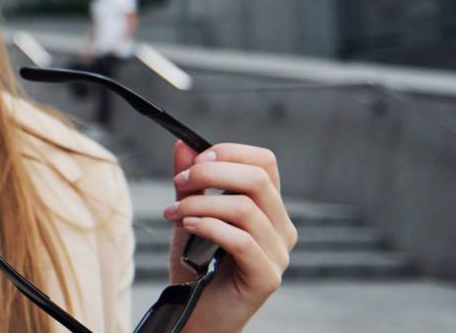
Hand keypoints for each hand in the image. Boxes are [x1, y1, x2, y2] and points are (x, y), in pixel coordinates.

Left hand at [162, 141, 296, 332]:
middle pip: (258, 179)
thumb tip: (183, 144)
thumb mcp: (189, 213)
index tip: (195, 159)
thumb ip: (191, 182)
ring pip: (246, 208)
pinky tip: (188, 227)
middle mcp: (280, 228)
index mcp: (268, 208)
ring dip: (201, 204)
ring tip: (174, 213)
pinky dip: (210, 227)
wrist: (193, 310)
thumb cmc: (196, 265)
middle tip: (179, 183)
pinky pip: (242, 240)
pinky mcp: (267, 277)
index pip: (264, 162)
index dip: (229, 153)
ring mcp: (278, 254)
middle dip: (210, 173)